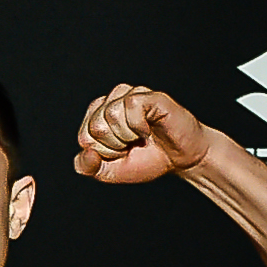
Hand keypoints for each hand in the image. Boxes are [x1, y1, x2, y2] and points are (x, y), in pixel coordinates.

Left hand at [72, 85, 210, 182]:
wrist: (182, 159)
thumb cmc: (149, 160)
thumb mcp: (111, 171)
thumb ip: (89, 167)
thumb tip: (85, 154)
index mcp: (99, 116)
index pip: (84, 137)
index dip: (104, 153)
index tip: (122, 153)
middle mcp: (112, 101)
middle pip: (95, 126)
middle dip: (115, 146)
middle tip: (133, 145)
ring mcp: (130, 95)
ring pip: (111, 115)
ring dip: (129, 136)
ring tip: (142, 136)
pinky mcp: (147, 95)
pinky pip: (130, 107)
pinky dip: (140, 126)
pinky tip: (150, 128)